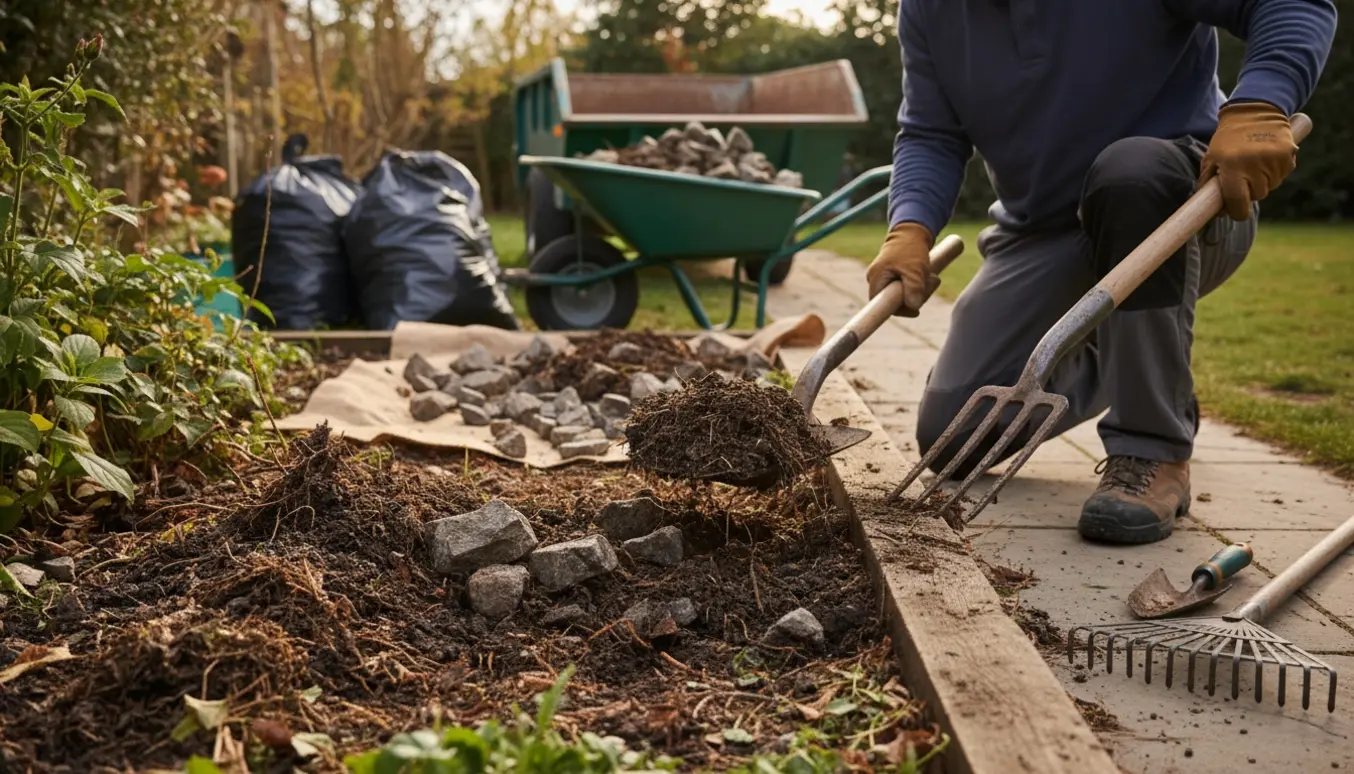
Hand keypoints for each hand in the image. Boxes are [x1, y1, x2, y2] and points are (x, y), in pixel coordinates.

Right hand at [865, 222, 937, 316]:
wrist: (913, 230)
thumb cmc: (911, 248)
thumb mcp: (915, 269)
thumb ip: (913, 289)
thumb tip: (913, 307)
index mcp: (876, 278)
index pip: (882, 306)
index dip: (899, 311)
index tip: (916, 312)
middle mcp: (877, 280)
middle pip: (894, 303)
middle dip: (915, 297)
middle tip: (930, 284)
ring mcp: (885, 278)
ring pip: (903, 296)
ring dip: (920, 290)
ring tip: (930, 276)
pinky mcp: (895, 276)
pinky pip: (907, 289)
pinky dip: (919, 285)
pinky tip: (927, 276)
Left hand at [1198, 101, 1297, 220]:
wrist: (1254, 111)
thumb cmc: (1227, 139)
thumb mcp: (1211, 158)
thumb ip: (1208, 184)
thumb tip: (1212, 210)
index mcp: (1233, 167)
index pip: (1238, 202)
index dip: (1236, 211)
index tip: (1235, 210)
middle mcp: (1255, 165)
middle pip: (1257, 195)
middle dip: (1249, 191)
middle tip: (1243, 175)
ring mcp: (1274, 160)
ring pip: (1271, 186)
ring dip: (1263, 180)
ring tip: (1254, 162)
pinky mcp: (1289, 154)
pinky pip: (1283, 174)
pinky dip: (1276, 171)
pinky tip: (1267, 157)